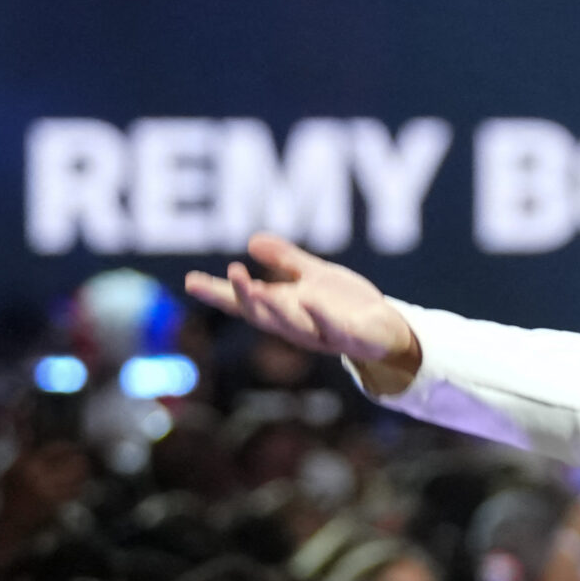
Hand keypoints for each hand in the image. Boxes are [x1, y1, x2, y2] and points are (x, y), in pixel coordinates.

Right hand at [184, 234, 420, 387]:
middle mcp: (297, 327)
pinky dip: (322, 317)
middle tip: (232, 272)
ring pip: (294, 327)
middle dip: (246, 296)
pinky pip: (335, 331)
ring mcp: (324, 336)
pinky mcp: (353, 340)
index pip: (244, 303)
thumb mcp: (316, 276)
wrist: (388, 332)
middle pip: (264, 316)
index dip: (218, 293)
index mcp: (285, 311)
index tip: (191, 281)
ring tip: (259, 289)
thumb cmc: (347, 305)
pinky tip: (310, 299)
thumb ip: (287, 260)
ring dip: (276, 310)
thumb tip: (252, 240)